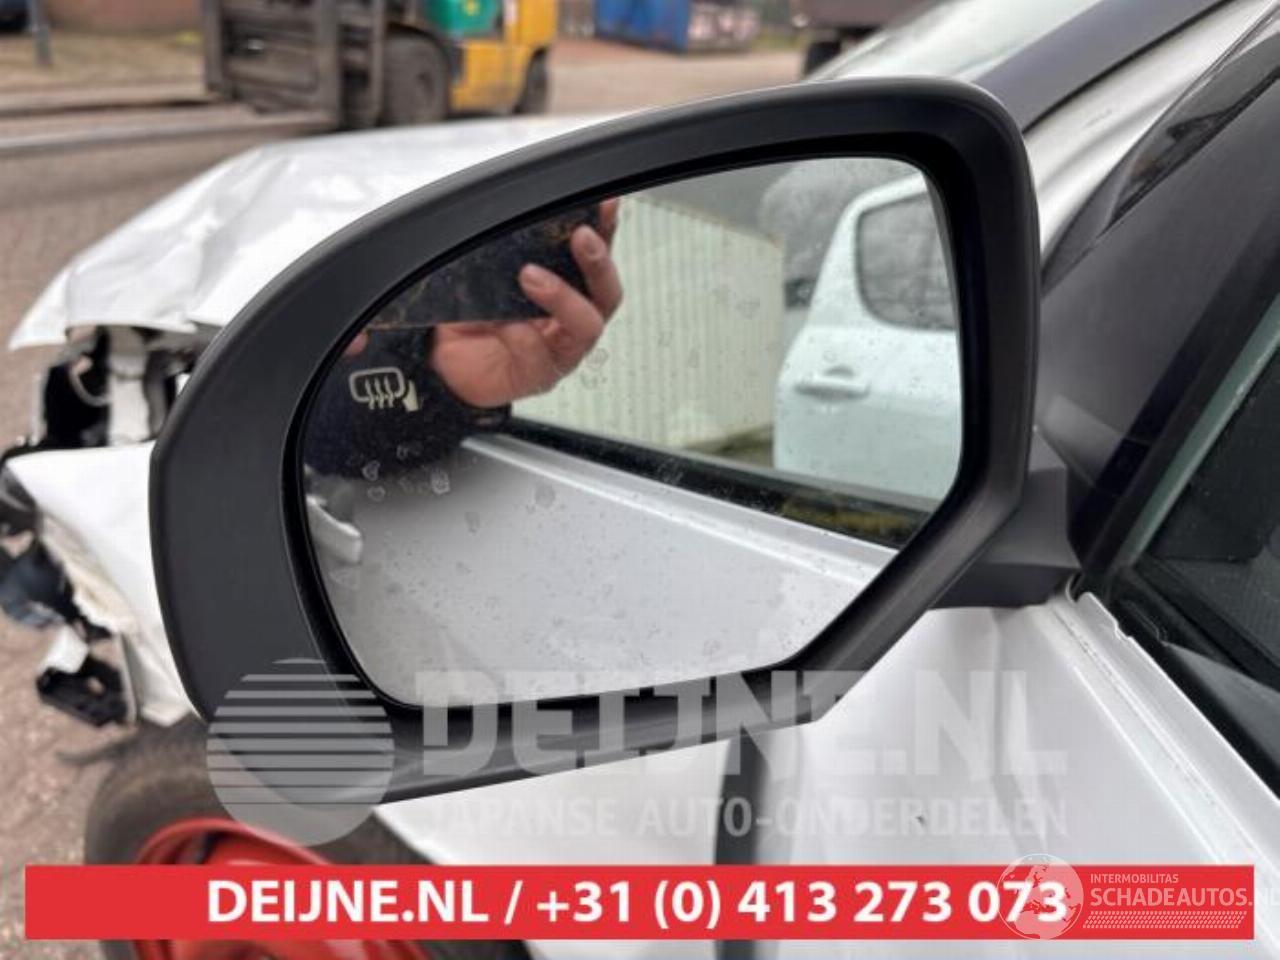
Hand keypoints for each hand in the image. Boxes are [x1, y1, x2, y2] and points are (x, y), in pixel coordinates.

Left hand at [430, 199, 621, 407]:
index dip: (608, 233)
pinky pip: (539, 356)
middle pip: (606, 295)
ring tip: (530, 276)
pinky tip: (504, 325)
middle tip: (581, 237)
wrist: (442, 362)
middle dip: (598, 263)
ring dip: (562, 297)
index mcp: (569, 293)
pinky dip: (522, 336)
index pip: (596, 260)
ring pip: (585, 326)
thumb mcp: (491, 274)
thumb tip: (519, 216)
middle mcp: (572, 323)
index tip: (604, 207)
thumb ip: (510, 251)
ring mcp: (559, 352)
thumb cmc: (474, 317)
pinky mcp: (537, 377)